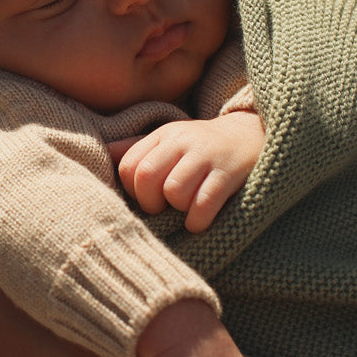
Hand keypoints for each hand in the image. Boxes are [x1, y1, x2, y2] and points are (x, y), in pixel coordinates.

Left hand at [110, 112, 265, 230]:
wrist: (253, 136)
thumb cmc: (201, 148)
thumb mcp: (169, 141)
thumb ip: (136, 148)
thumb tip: (103, 154)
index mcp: (163, 135)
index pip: (128, 166)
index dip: (132, 190)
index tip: (148, 197)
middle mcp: (182, 142)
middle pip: (146, 176)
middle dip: (150, 202)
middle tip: (164, 208)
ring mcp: (207, 156)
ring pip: (175, 190)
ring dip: (177, 209)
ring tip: (186, 209)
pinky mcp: (229, 174)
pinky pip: (204, 204)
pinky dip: (197, 221)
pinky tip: (200, 220)